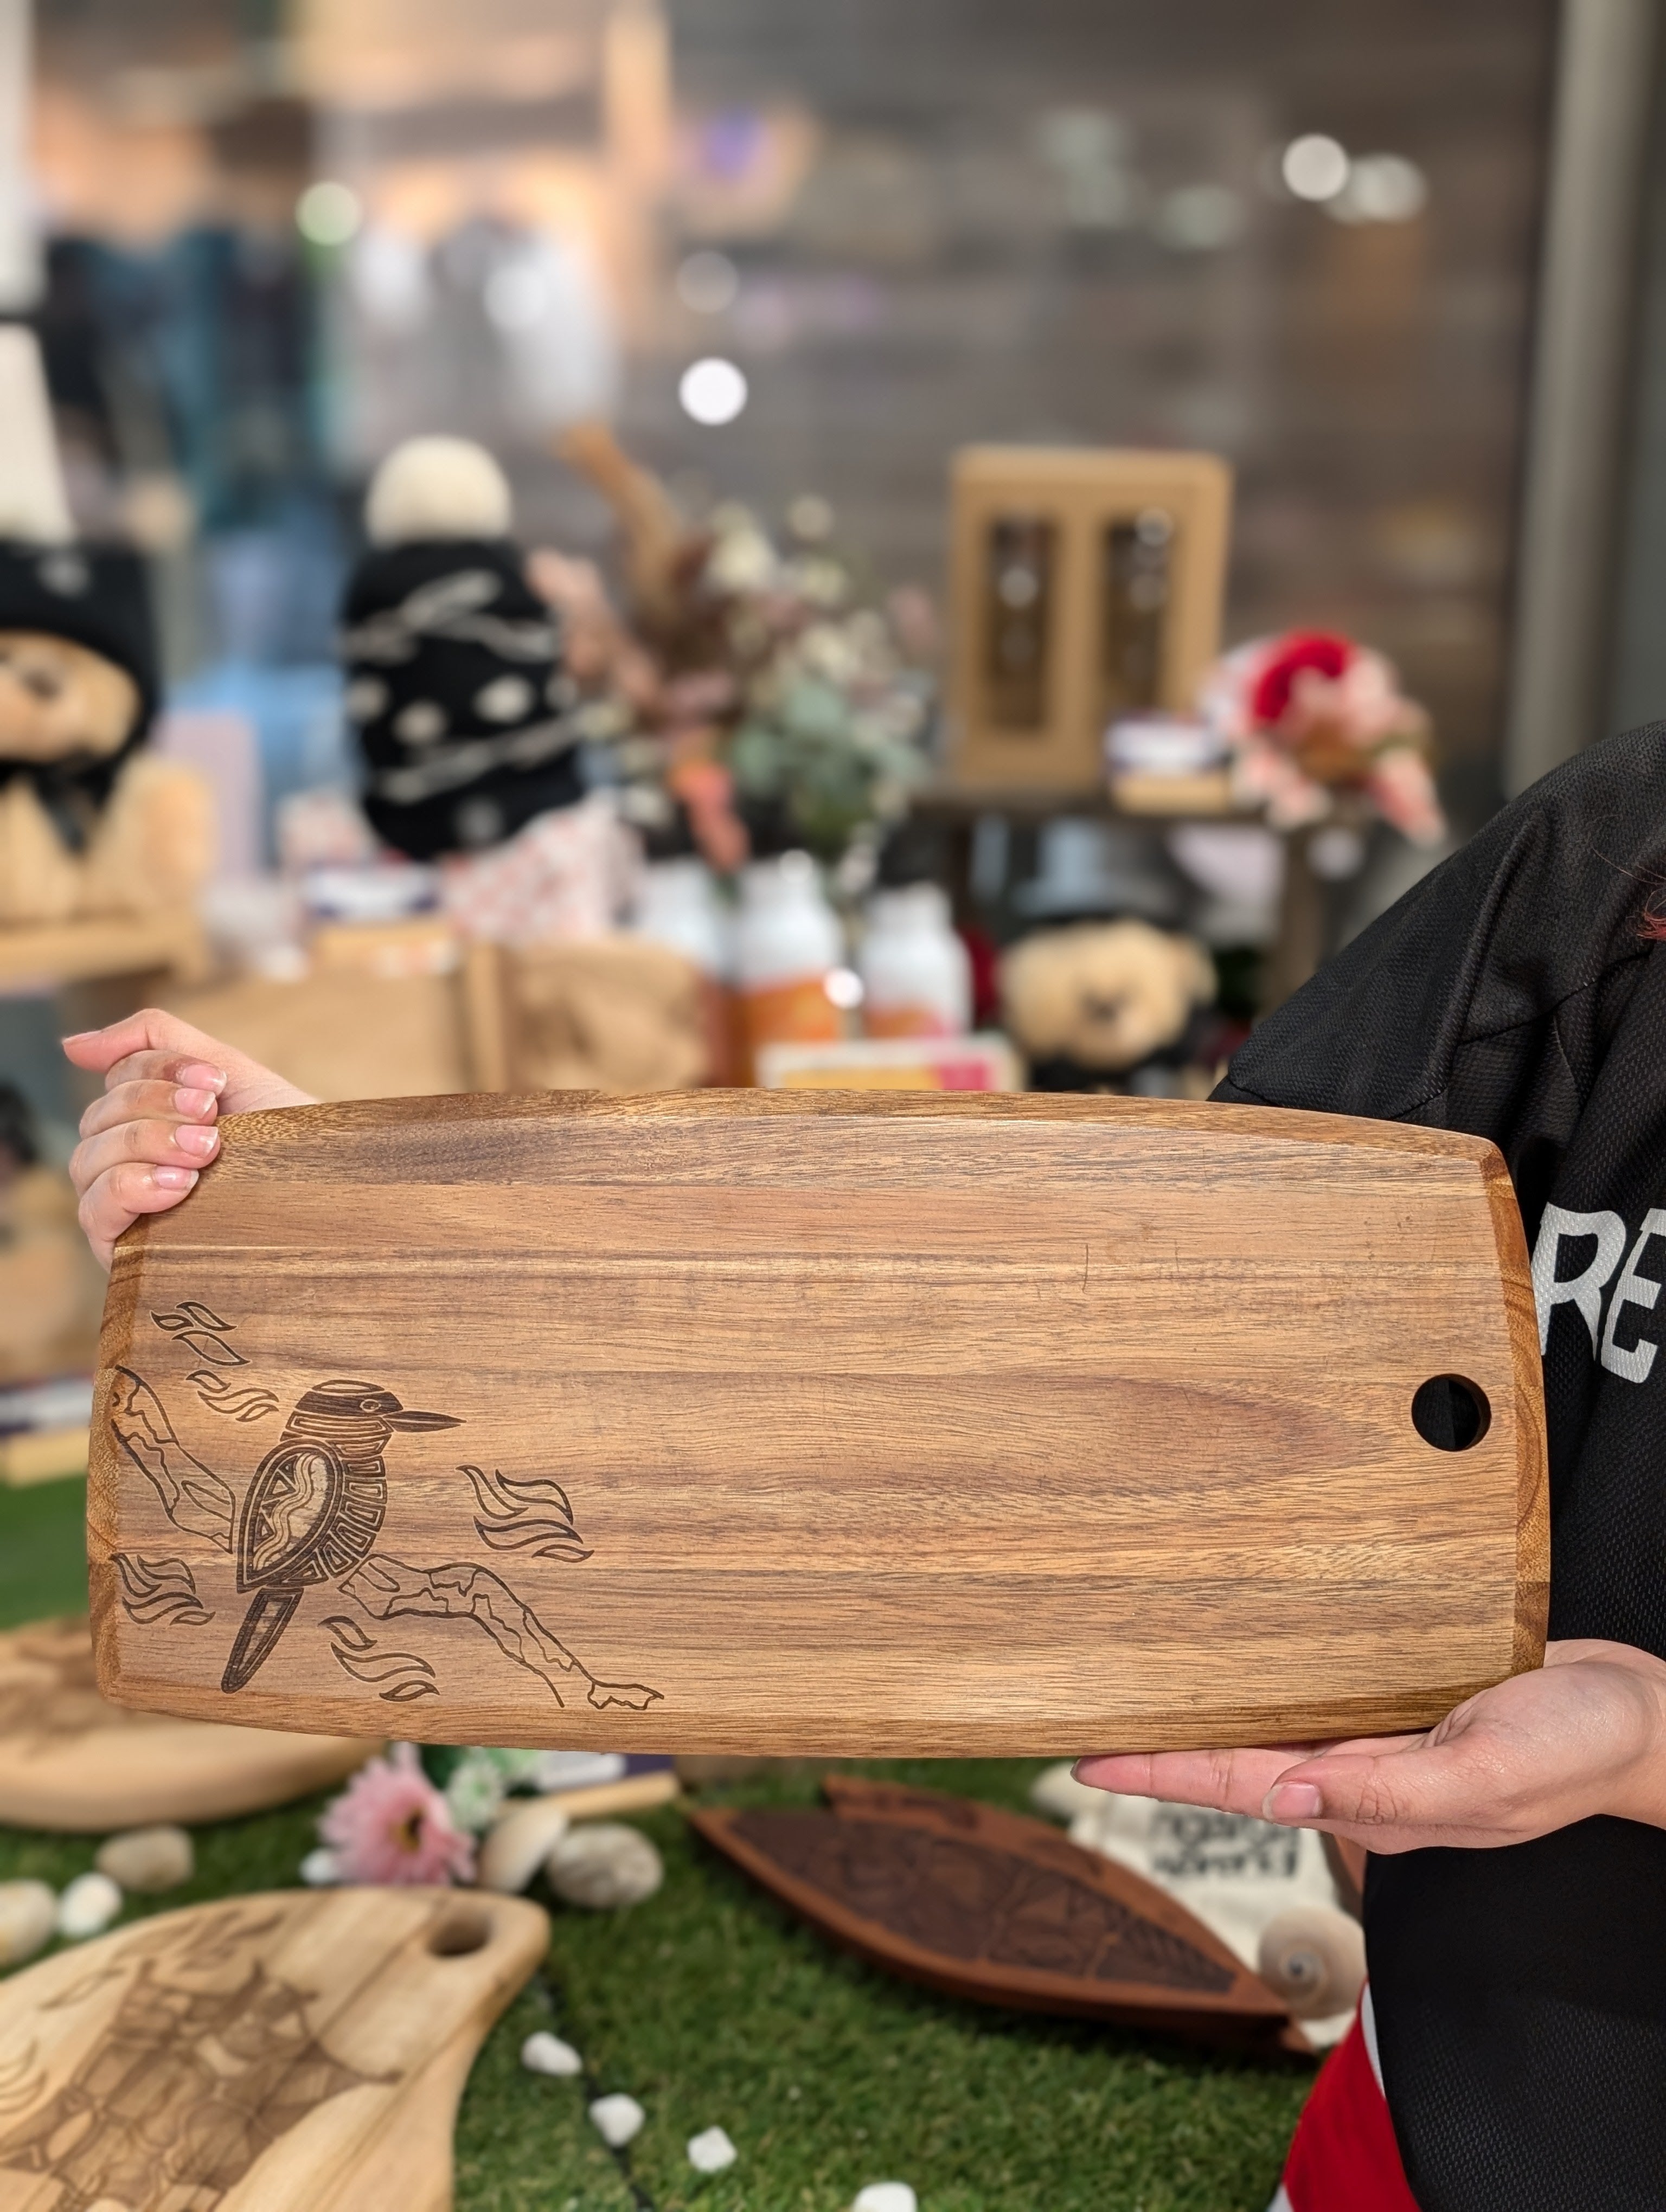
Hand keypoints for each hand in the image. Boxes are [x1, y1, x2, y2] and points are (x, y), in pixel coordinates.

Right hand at [64, 1008, 313, 1267]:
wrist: (337, 1204)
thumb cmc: (294, 1144)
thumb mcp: (235, 1077)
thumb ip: (158, 1042)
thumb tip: (73, 1044)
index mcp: (154, 1119)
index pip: (114, 1079)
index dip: (158, 1069)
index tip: (216, 1083)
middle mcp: (131, 1163)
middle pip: (95, 1117)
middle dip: (155, 1105)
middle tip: (211, 1116)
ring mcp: (127, 1209)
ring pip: (87, 1159)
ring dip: (147, 1143)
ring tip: (205, 1150)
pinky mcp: (128, 1251)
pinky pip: (94, 1209)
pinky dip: (131, 1186)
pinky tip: (180, 1185)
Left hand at [1074, 1640, 1665, 1852]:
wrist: (1639, 1714)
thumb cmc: (1575, 1752)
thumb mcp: (1486, 1776)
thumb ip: (1389, 1791)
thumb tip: (1287, 1798)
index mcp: (1372, 1797)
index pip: (1238, 1785)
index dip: (1159, 1772)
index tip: (1085, 1759)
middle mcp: (1360, 1764)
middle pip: (1234, 1750)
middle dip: (1157, 1738)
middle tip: (1078, 1713)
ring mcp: (1377, 1724)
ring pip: (1266, 1710)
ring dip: (1202, 1698)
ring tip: (1132, 1674)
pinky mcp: (1399, 1681)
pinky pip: (1315, 1674)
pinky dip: (1264, 1662)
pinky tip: (1232, 1641)